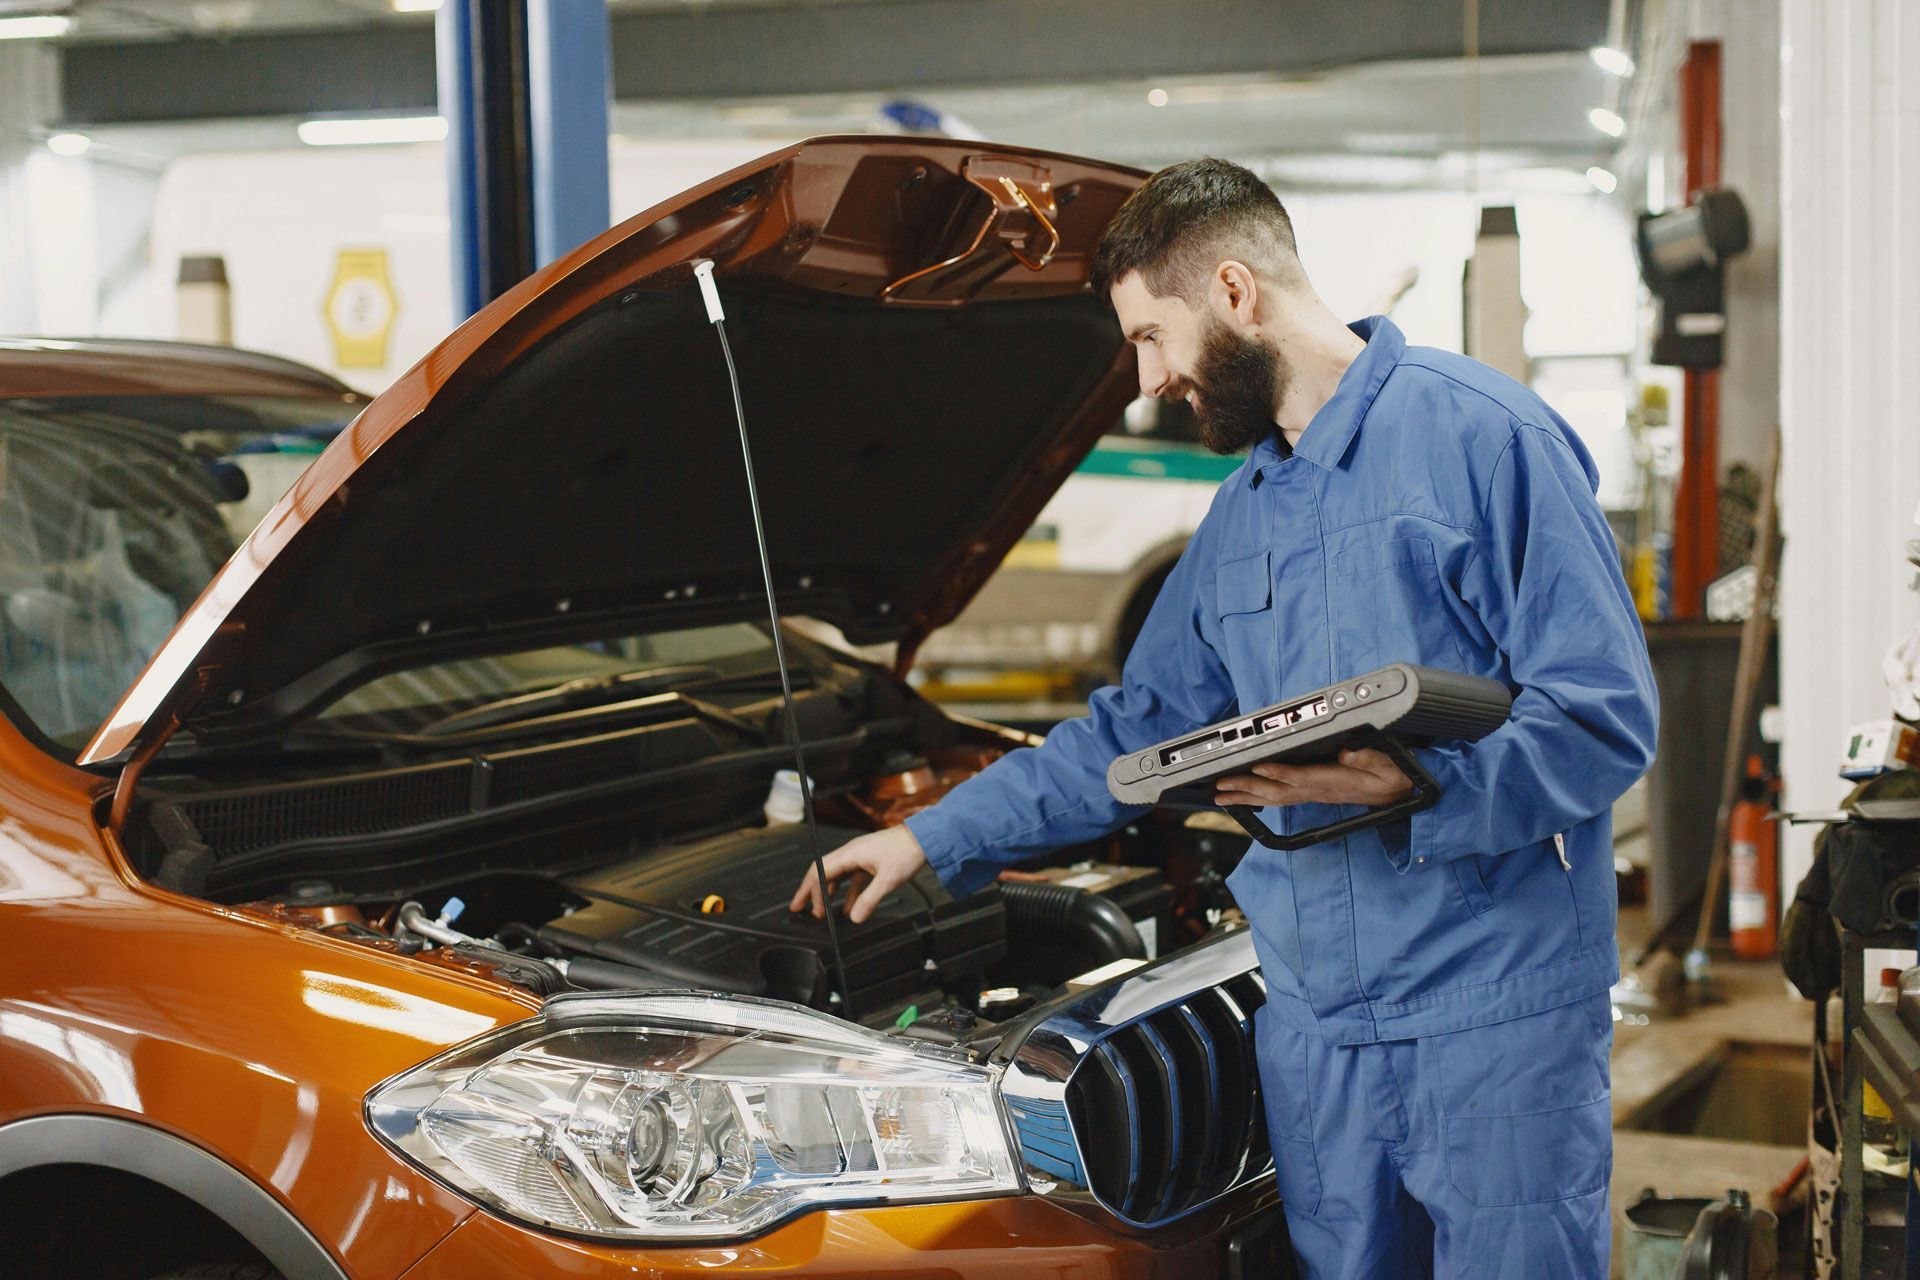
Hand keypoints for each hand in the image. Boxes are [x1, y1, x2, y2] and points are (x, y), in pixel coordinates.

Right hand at [788, 823, 928, 923]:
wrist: (924, 839)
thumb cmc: (907, 851)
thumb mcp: (888, 880)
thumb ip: (869, 900)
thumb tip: (854, 917)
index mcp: (850, 853)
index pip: (821, 872)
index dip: (811, 891)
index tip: (806, 906)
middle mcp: (851, 853)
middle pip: (823, 871)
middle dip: (811, 891)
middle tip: (800, 906)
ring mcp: (860, 856)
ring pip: (836, 875)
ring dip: (828, 893)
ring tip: (822, 910)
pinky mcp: (869, 861)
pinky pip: (852, 878)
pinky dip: (847, 893)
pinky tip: (847, 906)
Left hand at [1212, 747, 1413, 808]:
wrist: (1400, 794)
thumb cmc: (1394, 777)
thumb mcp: (1390, 766)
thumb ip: (1370, 759)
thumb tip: (1348, 752)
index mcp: (1336, 781)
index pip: (1302, 777)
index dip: (1279, 772)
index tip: (1258, 765)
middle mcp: (1320, 790)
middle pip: (1279, 791)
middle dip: (1248, 788)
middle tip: (1221, 785)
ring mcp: (1315, 794)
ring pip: (1275, 798)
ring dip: (1247, 797)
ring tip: (1221, 795)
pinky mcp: (1314, 793)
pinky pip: (1281, 797)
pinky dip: (1259, 798)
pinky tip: (1244, 797)